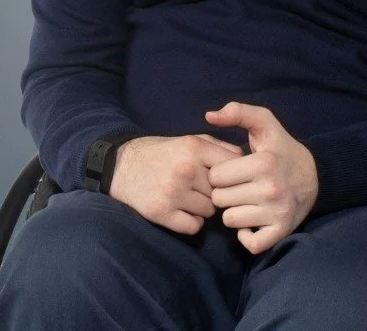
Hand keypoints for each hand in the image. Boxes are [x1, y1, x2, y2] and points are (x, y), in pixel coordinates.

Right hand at [109, 134, 242, 234]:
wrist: (121, 165)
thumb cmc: (161, 152)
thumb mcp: (188, 140)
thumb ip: (218, 146)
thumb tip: (245, 158)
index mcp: (194, 148)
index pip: (234, 165)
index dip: (234, 174)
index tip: (227, 177)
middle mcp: (186, 169)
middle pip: (222, 191)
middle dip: (216, 192)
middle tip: (201, 188)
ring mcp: (173, 193)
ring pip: (210, 211)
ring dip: (203, 207)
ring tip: (189, 197)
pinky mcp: (161, 213)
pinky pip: (194, 226)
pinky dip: (191, 222)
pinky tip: (181, 210)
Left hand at [205, 101, 318, 253]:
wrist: (314, 175)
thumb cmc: (280, 147)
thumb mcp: (263, 122)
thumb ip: (237, 112)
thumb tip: (209, 115)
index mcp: (262, 163)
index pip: (215, 176)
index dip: (219, 172)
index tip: (231, 170)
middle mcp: (270, 189)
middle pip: (219, 198)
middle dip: (223, 191)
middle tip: (237, 185)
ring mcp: (277, 212)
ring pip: (230, 220)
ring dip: (232, 211)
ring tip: (244, 199)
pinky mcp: (282, 230)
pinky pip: (250, 243)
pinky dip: (246, 234)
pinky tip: (251, 220)